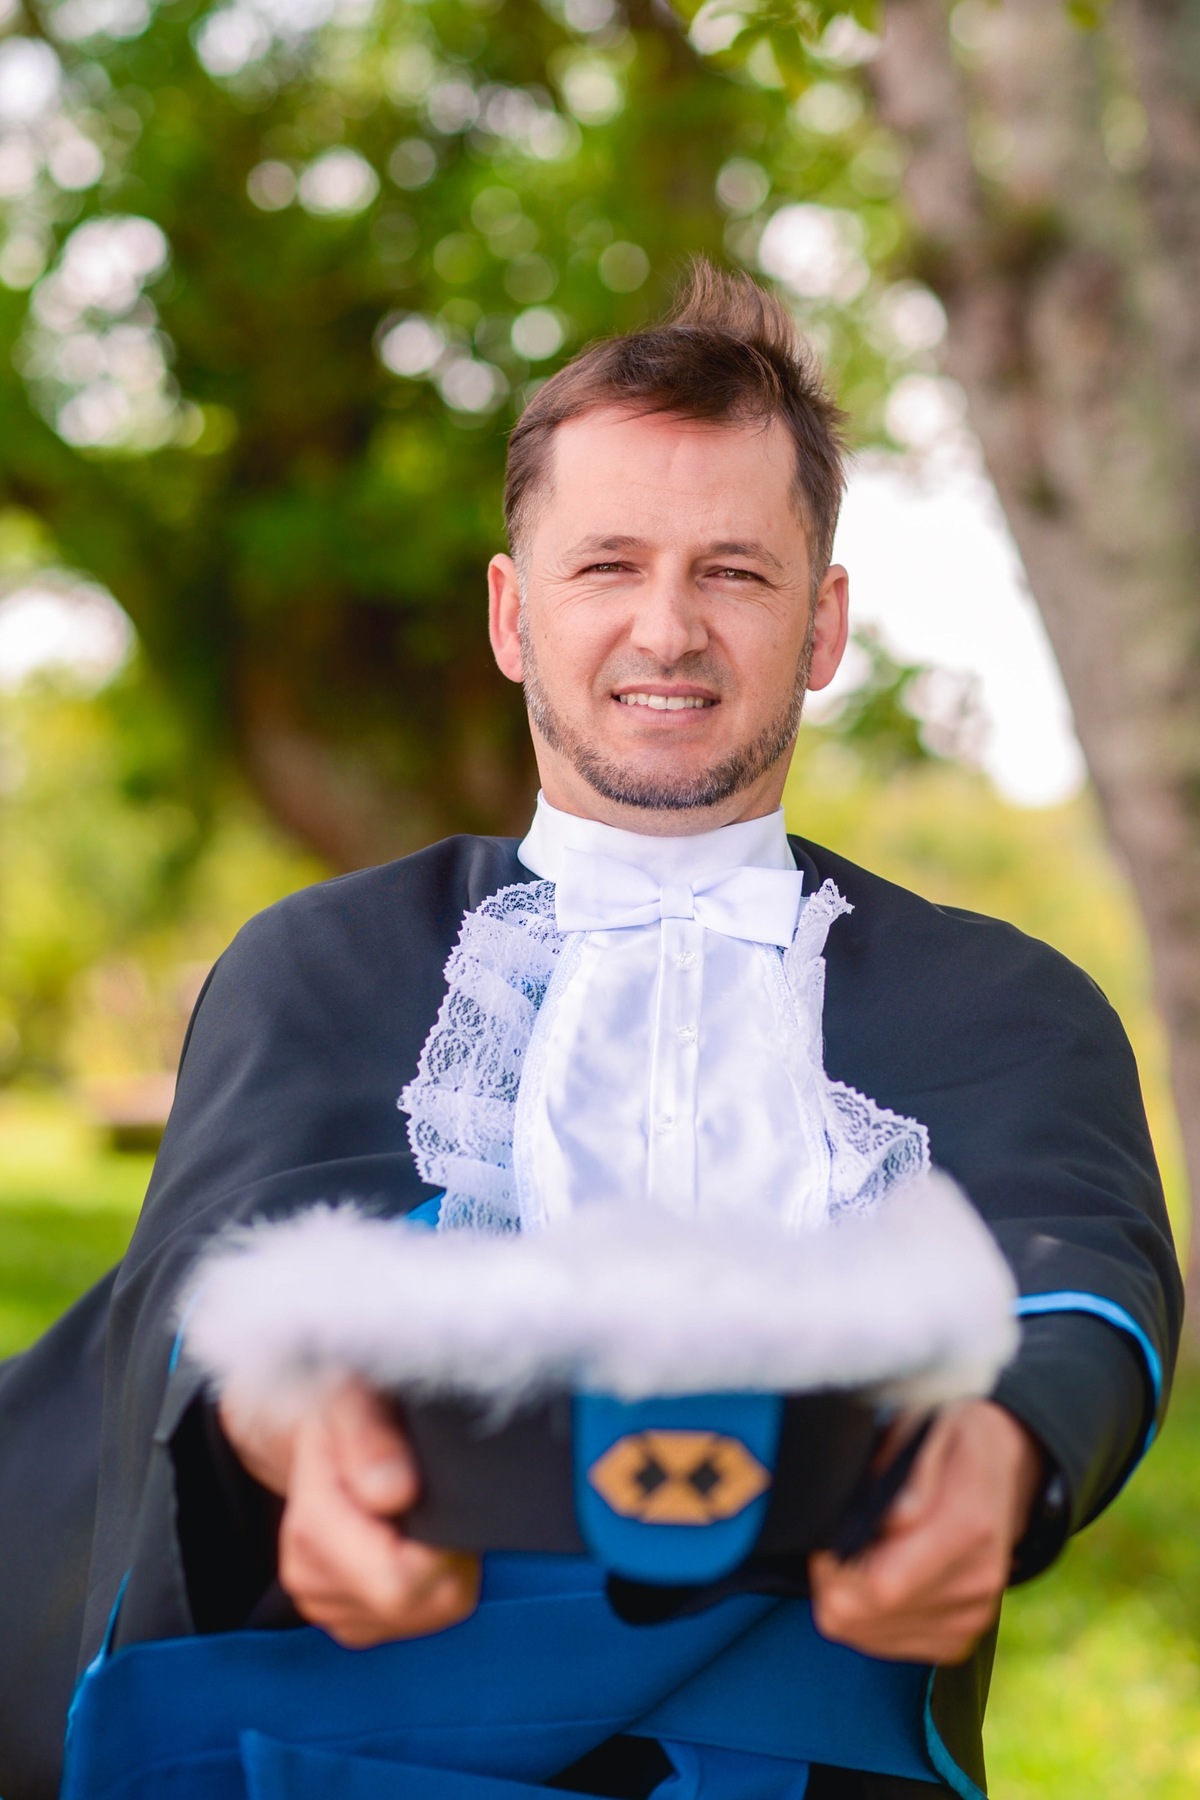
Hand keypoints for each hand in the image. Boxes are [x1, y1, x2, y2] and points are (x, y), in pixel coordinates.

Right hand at [219, 1379, 480, 1647]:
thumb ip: (371, 1440)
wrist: (310, 1434)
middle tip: (446, 1501)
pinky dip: (431, 1583)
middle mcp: (309, 1579)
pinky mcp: (348, 1621)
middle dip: (453, 1558)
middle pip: (424, 1603)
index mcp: (310, 1529)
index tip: (449, 1498)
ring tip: (426, 1513)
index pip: (398, 1582)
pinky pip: (417, 1620)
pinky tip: (416, 1540)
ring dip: (444, 1570)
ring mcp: (325, 1606)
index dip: (445, 1547)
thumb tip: (394, 1492)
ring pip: (429, 1614)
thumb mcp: (354, 1398)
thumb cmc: (340, 1409)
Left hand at [808, 1399, 1042, 1664]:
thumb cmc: (949, 1438)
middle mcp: (975, 1581)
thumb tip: (890, 1519)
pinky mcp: (960, 1639)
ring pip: (868, 1636)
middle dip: (830, 1581)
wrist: (1002, 1467)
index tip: (824, 1530)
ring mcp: (971, 1617)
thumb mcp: (924, 1426)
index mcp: (966, 1525)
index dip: (833, 1563)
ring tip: (859, 1552)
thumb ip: (904, 1472)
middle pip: (863, 1616)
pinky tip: (877, 1576)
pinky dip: (868, 1617)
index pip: (880, 1585)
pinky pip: (888, 1647)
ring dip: (847, 1599)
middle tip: (832, 1540)